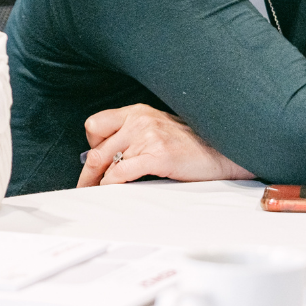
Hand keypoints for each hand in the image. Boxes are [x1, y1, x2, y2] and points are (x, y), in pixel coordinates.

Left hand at [77, 104, 252, 186]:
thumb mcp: (158, 127)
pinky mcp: (157, 155)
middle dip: (87, 171)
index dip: (91, 146)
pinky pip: (121, 173)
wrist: (222, 150)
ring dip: (98, 182)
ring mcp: (147, 136)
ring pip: (105, 162)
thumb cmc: (192, 143)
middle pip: (96, 147)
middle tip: (83, 186)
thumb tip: (109, 155)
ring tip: (96, 194)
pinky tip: (112, 192)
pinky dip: (111, 185)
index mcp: (136, 111)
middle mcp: (138, 120)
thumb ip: (133, 134)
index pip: (95, 125)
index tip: (92, 163)